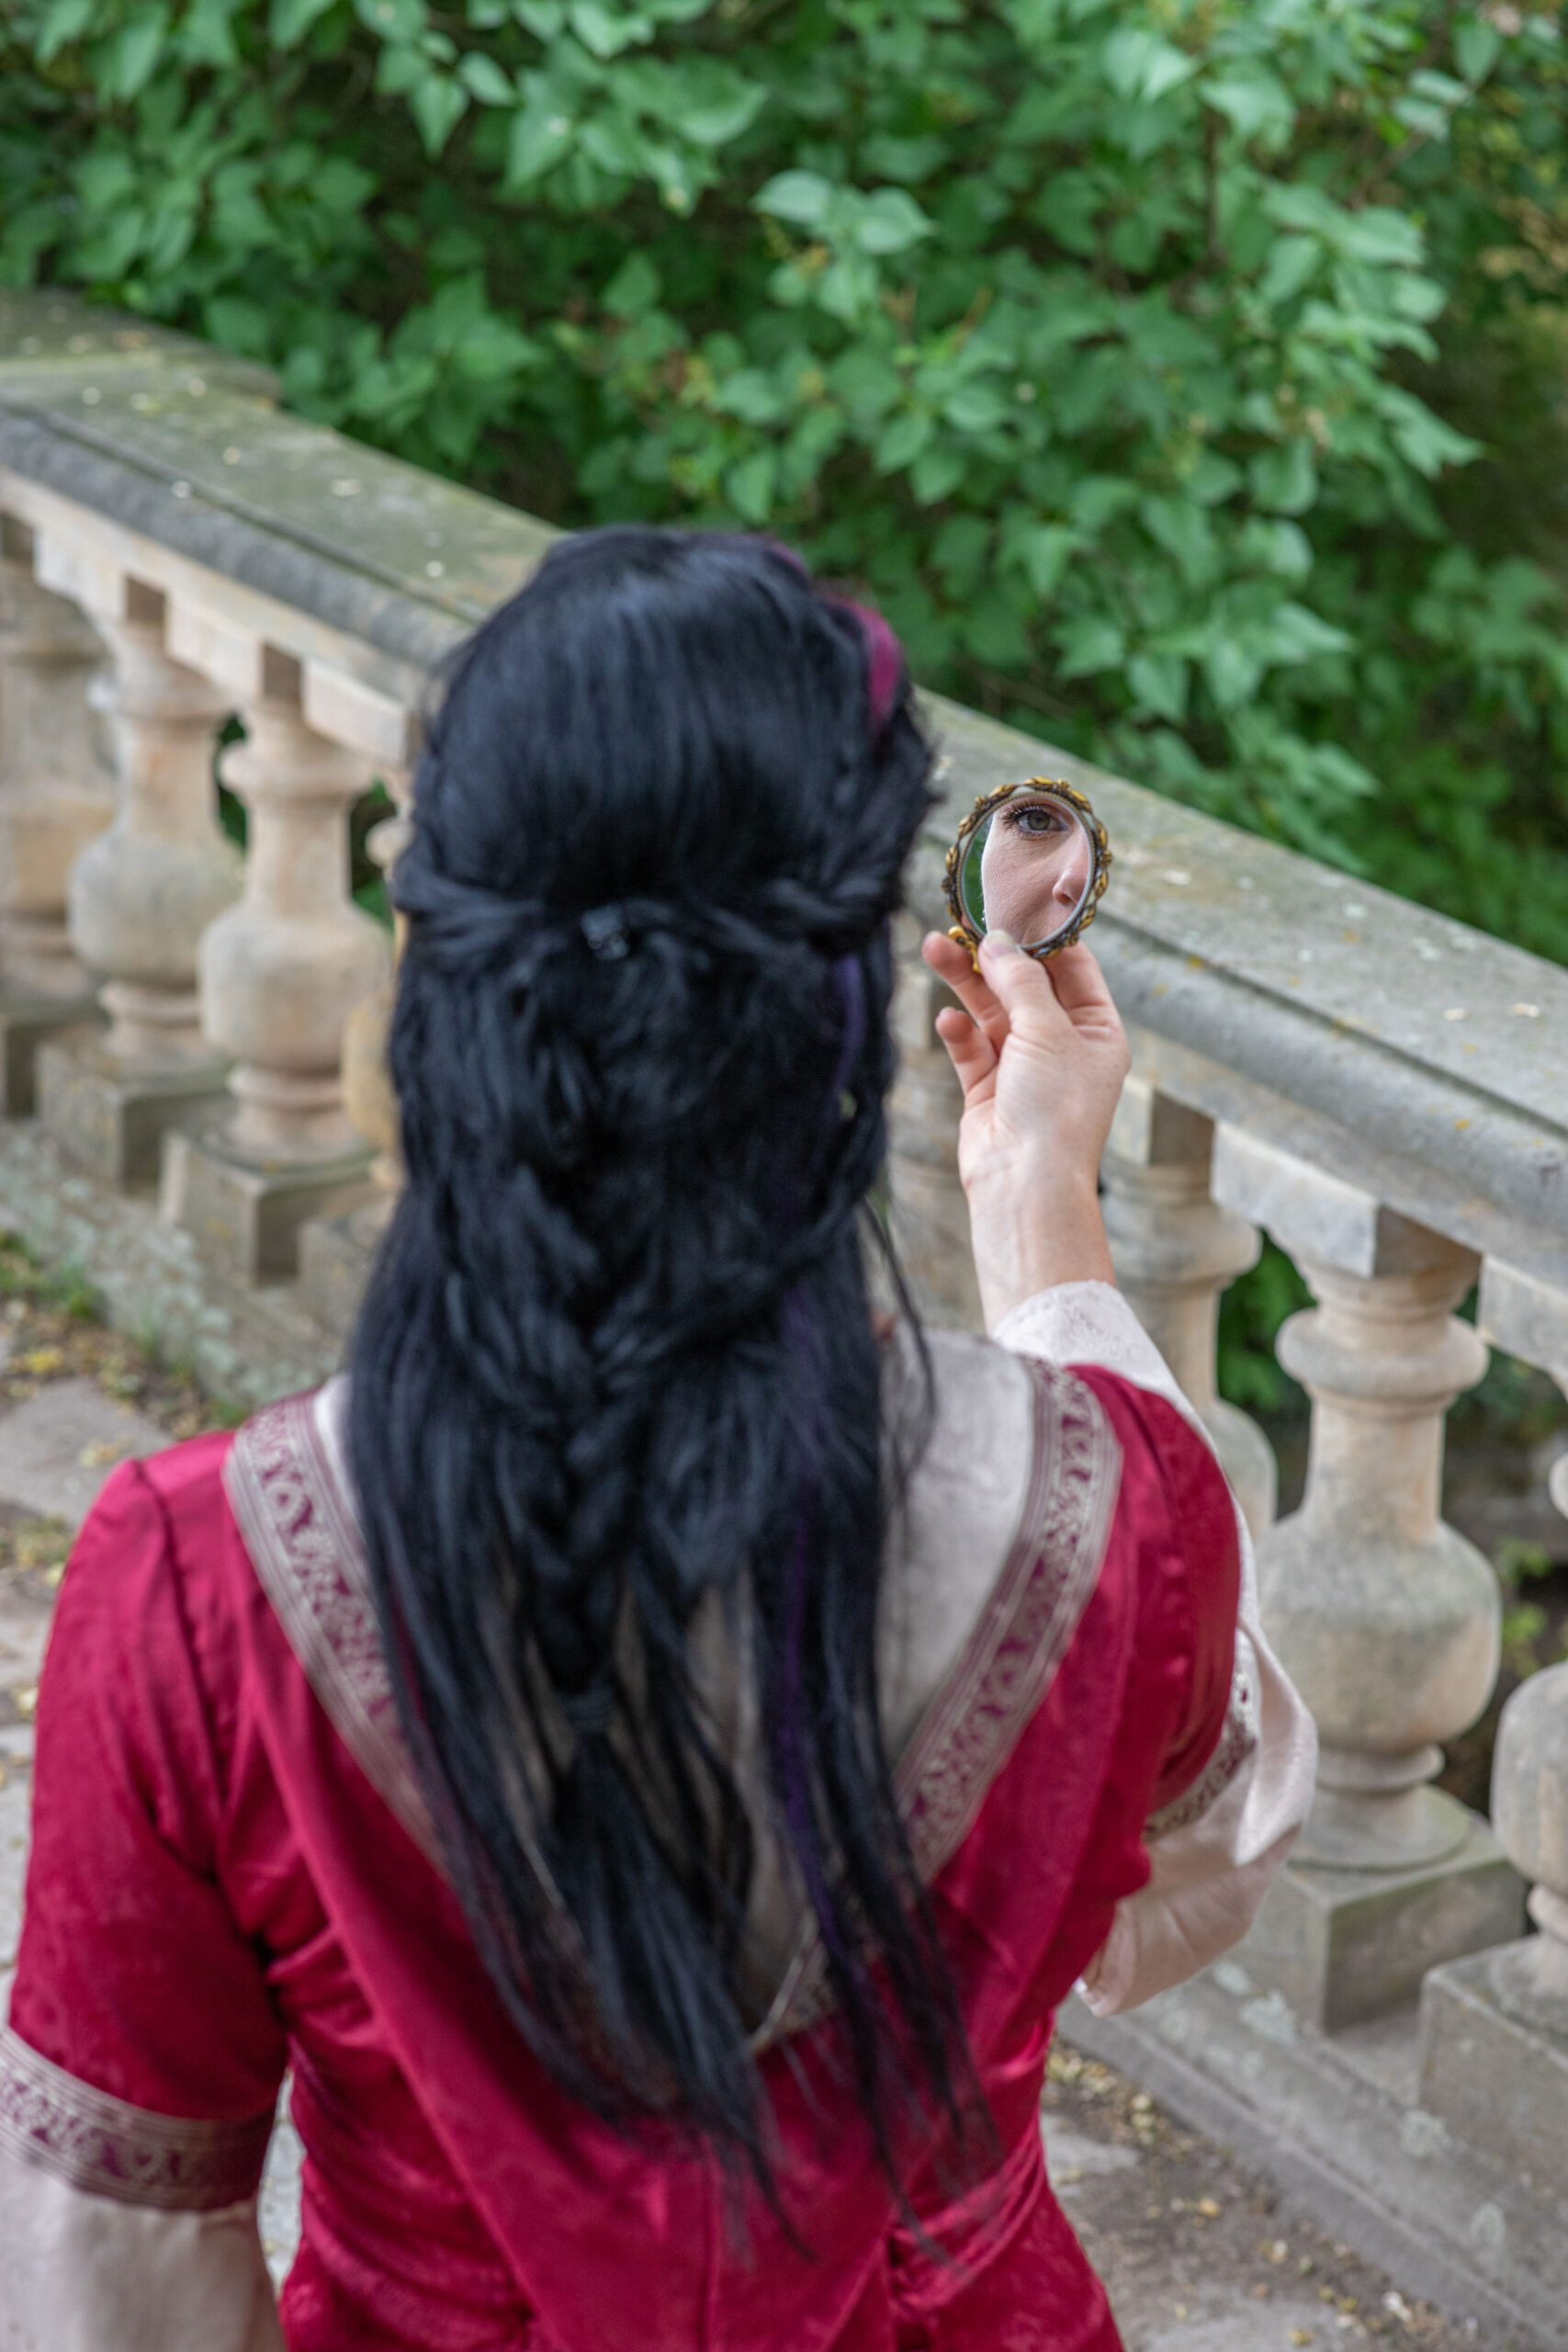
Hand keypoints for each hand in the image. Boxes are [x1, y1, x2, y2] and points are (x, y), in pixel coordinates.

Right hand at [920, 930, 1129, 1328]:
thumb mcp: (1046, 1030)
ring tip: (933, 947)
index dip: (1042, 937)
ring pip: (991, 1012)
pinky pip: (970, 1049)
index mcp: (1098, 1033)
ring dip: (965, 982)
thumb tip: (1001, 939)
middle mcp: (1064, 1048)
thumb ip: (1021, 980)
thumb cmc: (1054, 1111)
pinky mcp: (988, 1091)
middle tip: (961, 922)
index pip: (1073, 969)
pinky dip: (957, 1031)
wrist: (1024, 1186)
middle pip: (1025, 987)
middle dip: (993, 956)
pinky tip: (945, 1018)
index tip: (1012, 903)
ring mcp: (1024, 1070)